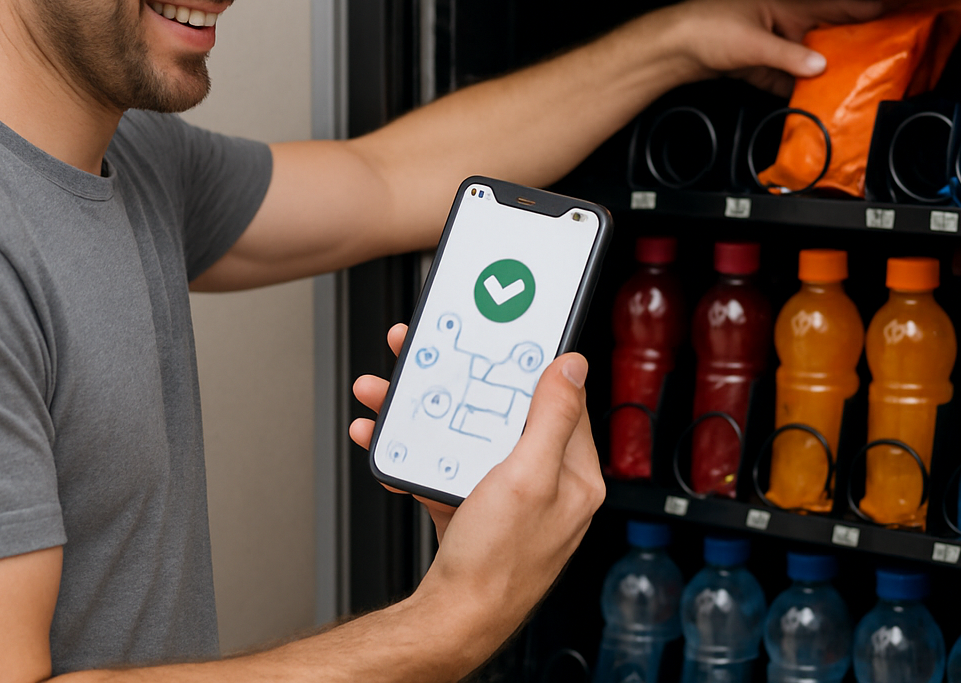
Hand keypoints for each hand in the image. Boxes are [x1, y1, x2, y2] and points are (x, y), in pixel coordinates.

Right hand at [349, 331, 604, 658]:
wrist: (451, 620)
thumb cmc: (497, 563)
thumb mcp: (528, 477)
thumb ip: (552, 418)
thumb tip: (573, 367)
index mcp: (574, 476)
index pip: (560, 401)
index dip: (527, 367)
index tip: (501, 341)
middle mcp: (545, 486)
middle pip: (502, 414)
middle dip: (459, 384)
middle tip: (426, 361)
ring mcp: (507, 500)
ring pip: (467, 438)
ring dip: (423, 413)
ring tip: (386, 397)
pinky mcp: (474, 512)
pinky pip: (444, 469)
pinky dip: (415, 453)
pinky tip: (387, 443)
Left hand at [654, 0, 881, 95]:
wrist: (669, 50)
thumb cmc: (703, 29)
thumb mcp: (753, 44)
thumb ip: (789, 56)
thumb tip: (820, 64)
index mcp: (779, 1)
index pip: (828, 3)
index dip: (859, 8)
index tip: (888, 10)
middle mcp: (775, 18)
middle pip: (819, 30)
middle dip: (847, 40)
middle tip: (878, 49)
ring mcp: (764, 40)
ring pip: (803, 54)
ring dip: (823, 65)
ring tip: (851, 76)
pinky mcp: (753, 62)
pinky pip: (784, 73)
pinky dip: (798, 82)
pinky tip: (813, 93)